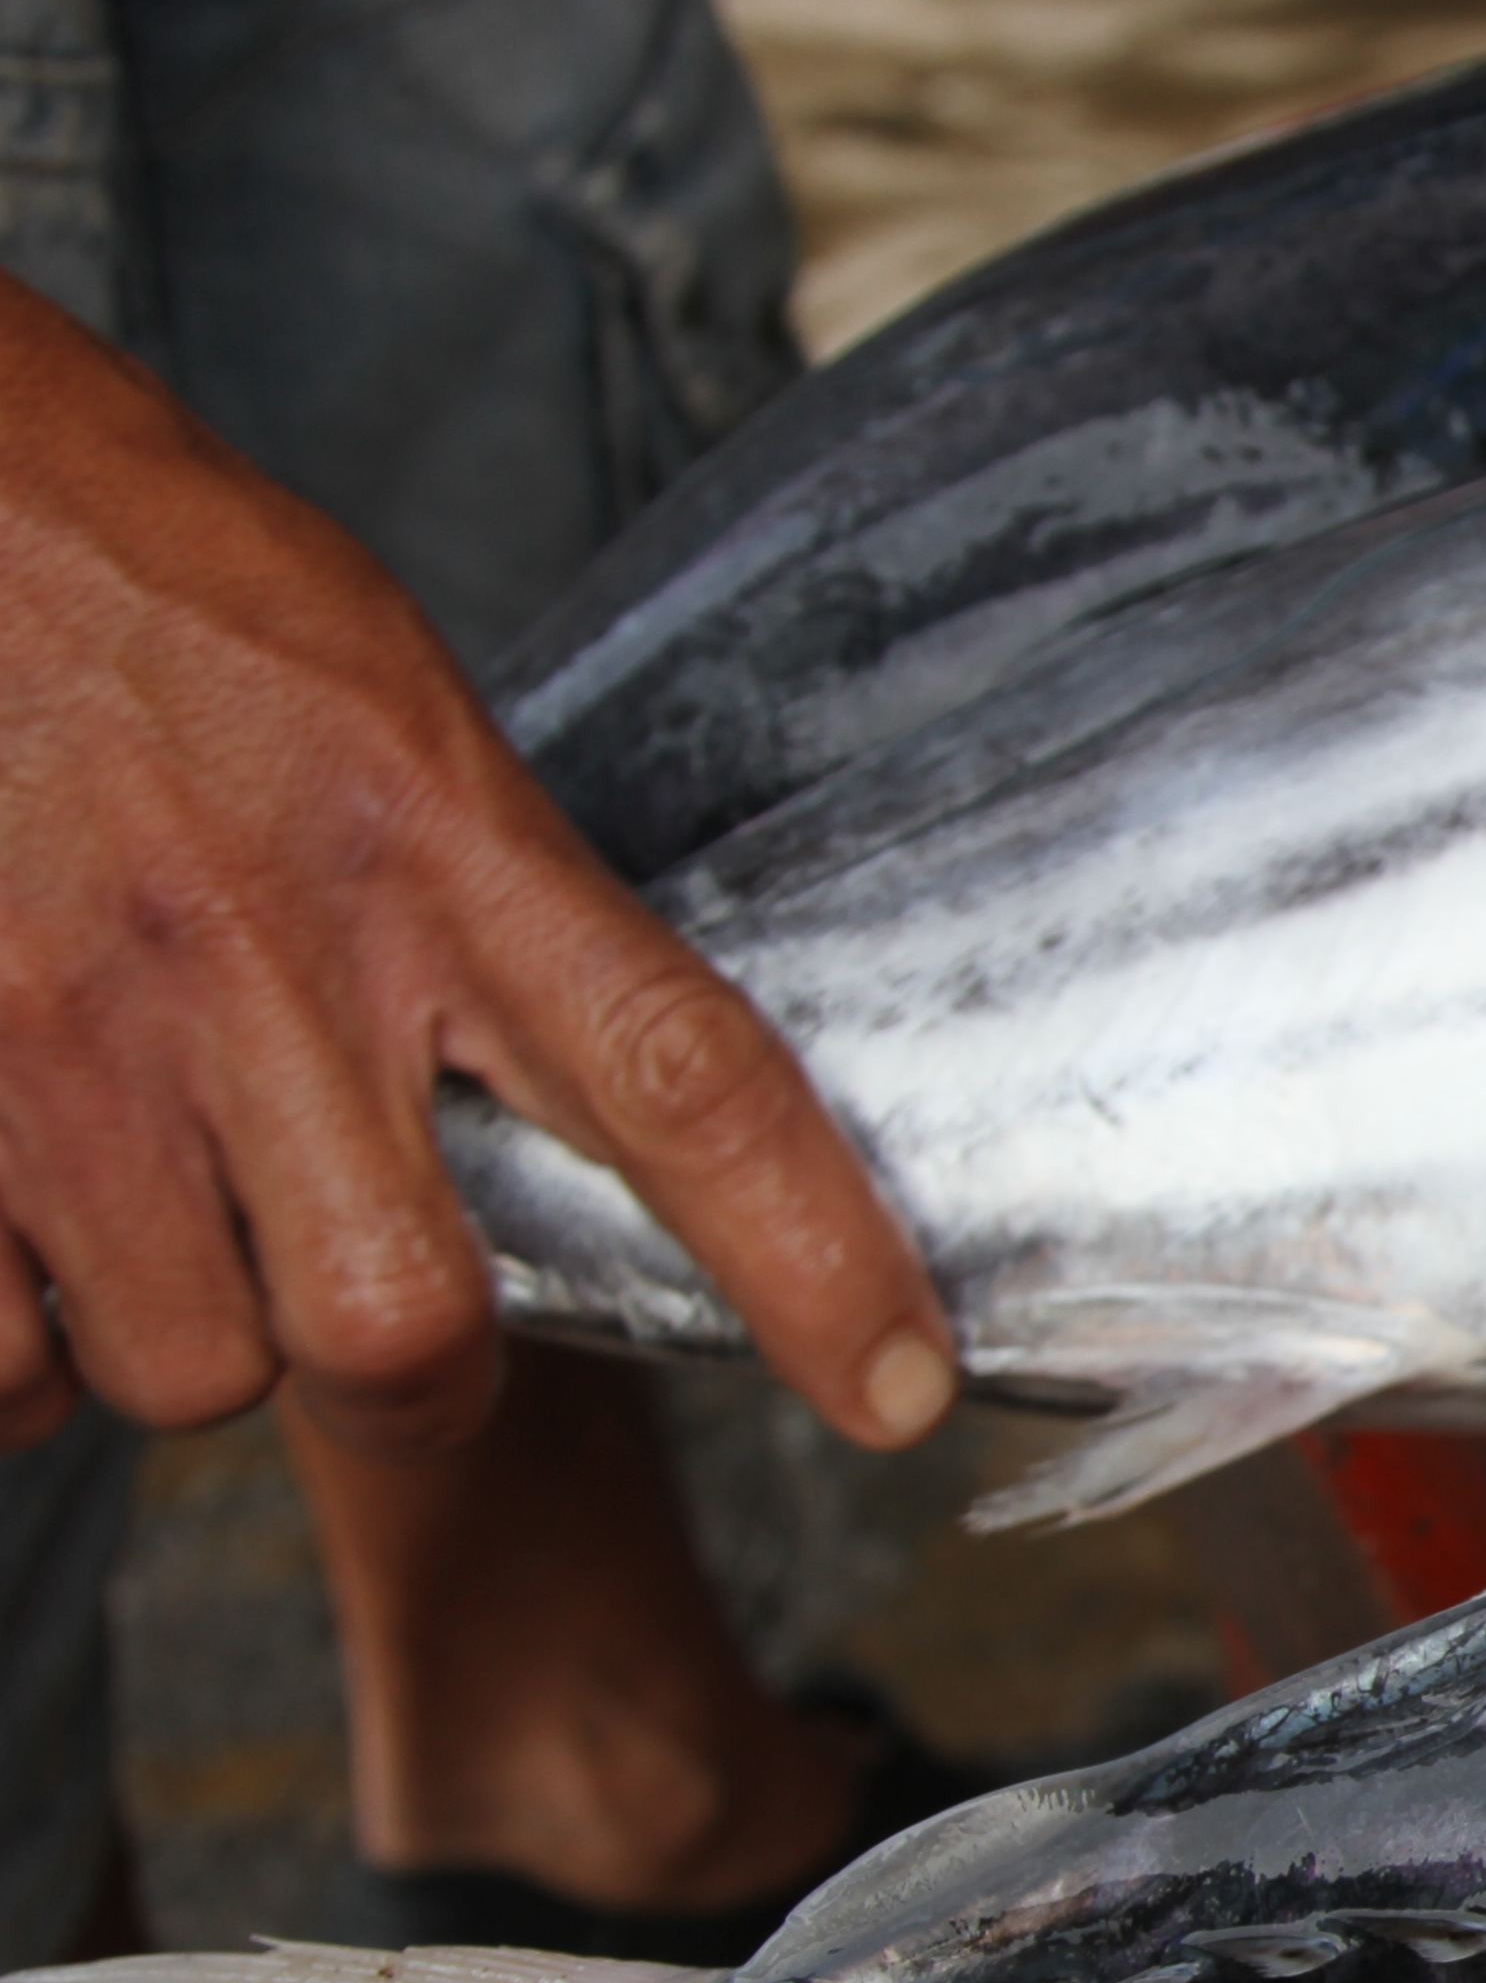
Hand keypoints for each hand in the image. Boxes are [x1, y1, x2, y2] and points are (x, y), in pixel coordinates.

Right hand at [0, 280, 954, 1458]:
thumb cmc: (147, 593)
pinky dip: (8, 1346)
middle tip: (375, 1305)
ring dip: (181, 1334)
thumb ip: (488, 908)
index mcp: (436, 846)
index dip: (811, 1257)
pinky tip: (23, 1225)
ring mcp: (66, 1036)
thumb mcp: (386, 710)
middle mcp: (265, 960)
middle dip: (402, 1375)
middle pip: (400, 1328)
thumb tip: (586, 1105)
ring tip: (155, 1197)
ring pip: (187, 1370)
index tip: (898, 1389)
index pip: (684, 1078)